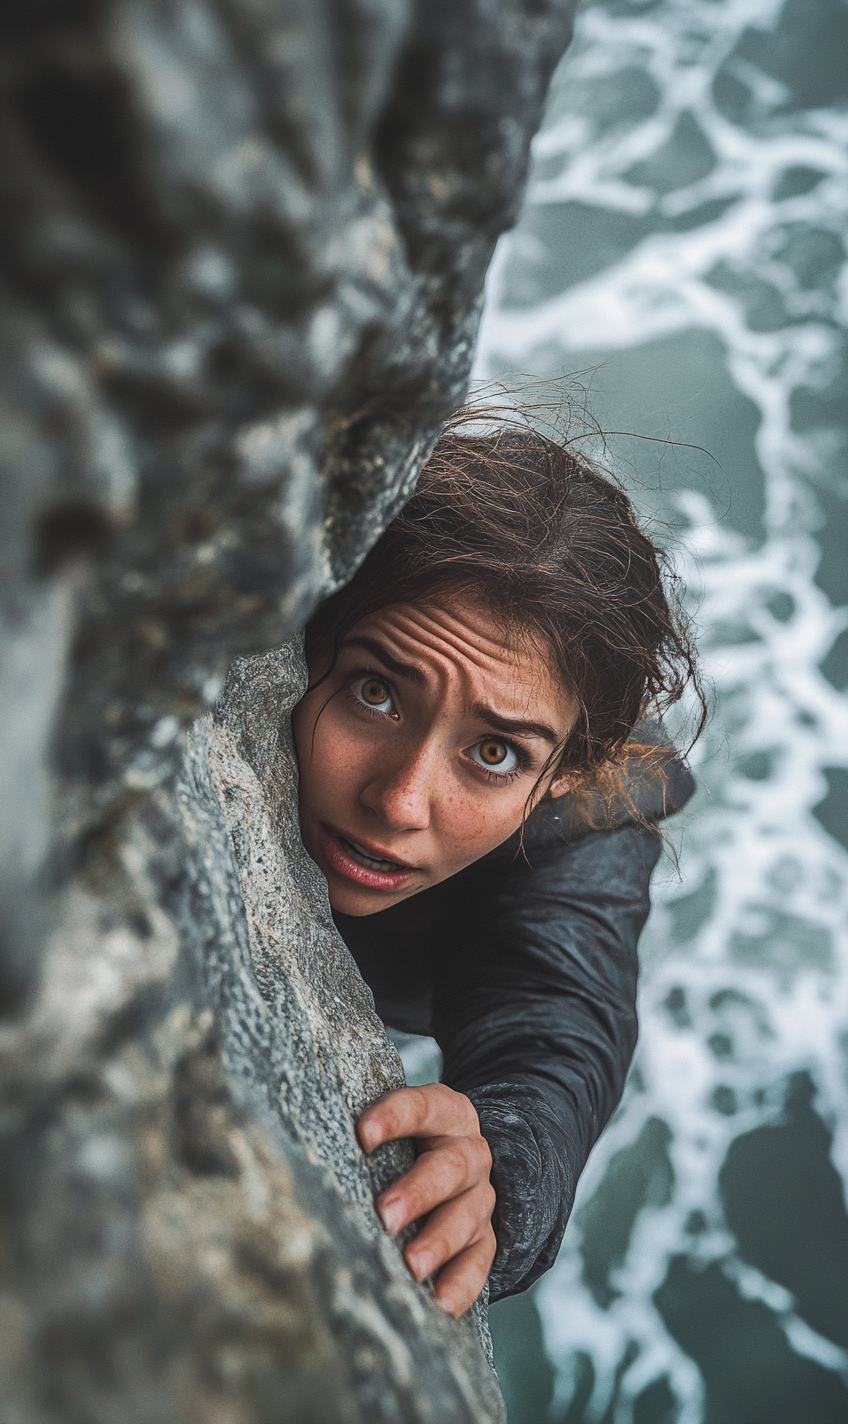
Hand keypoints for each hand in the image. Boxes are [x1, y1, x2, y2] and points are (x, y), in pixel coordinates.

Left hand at [357, 1083, 496, 1316]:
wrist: (462, 1160)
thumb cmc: (410, 1143)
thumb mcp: (401, 1123)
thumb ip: (370, 1131)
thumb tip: (305, 1146)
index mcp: (446, 1113)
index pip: (422, 1107)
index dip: (395, 1117)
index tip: (362, 1135)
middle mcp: (469, 1152)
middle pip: (450, 1166)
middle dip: (418, 1191)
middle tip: (385, 1216)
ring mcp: (480, 1196)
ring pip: (467, 1215)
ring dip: (439, 1241)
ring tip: (411, 1265)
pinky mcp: (485, 1236)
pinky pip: (480, 1259)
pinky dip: (461, 1283)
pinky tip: (441, 1303)